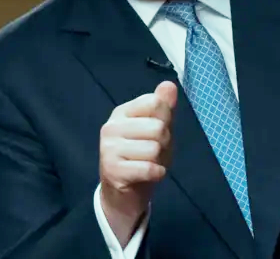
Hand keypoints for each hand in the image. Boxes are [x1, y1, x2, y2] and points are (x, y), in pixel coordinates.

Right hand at [99, 81, 177, 246]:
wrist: (124, 194)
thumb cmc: (142, 157)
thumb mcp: (157, 131)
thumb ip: (164, 108)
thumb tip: (170, 85)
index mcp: (122, 112)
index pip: (154, 102)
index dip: (164, 120)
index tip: (154, 133)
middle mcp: (111, 127)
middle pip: (157, 127)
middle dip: (164, 144)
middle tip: (153, 153)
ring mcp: (109, 148)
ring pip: (154, 148)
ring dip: (159, 161)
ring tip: (148, 164)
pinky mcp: (112, 170)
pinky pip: (148, 168)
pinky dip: (156, 174)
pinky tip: (148, 175)